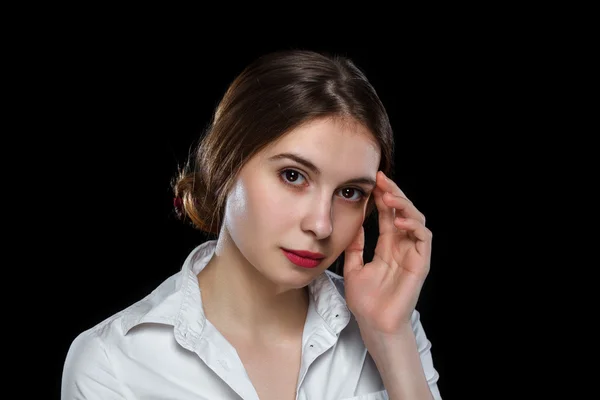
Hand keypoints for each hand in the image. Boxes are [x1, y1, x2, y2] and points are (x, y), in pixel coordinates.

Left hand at [343, 171, 431, 334]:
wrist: (374, 324)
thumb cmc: (365, 301)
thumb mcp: (353, 267)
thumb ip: (356, 246)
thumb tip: (354, 223)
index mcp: (388, 246)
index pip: (387, 215)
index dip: (382, 198)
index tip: (373, 181)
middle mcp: (402, 247)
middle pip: (403, 213)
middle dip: (394, 194)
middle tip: (382, 180)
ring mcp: (413, 254)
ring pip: (416, 220)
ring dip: (405, 206)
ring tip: (390, 197)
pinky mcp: (420, 264)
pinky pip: (424, 239)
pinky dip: (414, 226)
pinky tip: (400, 221)